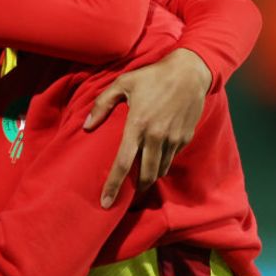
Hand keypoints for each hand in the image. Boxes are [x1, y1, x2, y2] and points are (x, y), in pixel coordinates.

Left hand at [84, 47, 211, 206]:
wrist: (189, 72)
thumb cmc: (152, 76)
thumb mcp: (123, 83)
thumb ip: (102, 104)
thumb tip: (86, 126)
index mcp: (137, 125)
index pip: (123, 164)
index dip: (114, 186)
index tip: (106, 203)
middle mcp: (156, 137)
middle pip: (145, 176)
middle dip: (135, 190)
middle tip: (125, 197)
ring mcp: (173, 139)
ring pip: (160, 170)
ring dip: (149, 178)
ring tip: (139, 180)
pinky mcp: (184, 138)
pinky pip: (171, 158)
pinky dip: (162, 163)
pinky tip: (154, 160)